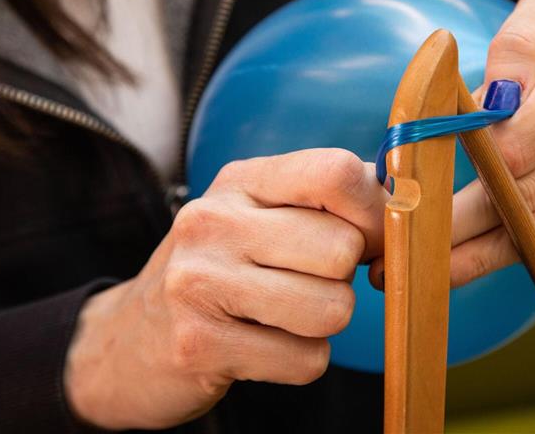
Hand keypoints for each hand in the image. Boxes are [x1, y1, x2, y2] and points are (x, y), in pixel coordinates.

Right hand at [64, 149, 387, 429]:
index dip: (373, 213)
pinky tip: (261, 347)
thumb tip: (406, 198)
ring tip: (282, 316)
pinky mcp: (197, 343)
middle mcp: (214, 219)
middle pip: (343, 249)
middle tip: (306, 284)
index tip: (364, 240)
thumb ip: (329, 200)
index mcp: (242, 180)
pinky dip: (300, 362)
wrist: (128, 339)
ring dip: (323, 324)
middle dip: (343, 279)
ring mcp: (200, 281)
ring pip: (333, 309)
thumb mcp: (261, 215)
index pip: (337, 172)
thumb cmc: (221, 270)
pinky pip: (307, 360)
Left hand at [403, 0, 534, 286]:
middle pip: (529, 200)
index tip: (415, 189)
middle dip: (462, 231)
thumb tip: (486, 101)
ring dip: (495, 257)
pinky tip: (512, 257)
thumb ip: (516, 45)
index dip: (461, 176)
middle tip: (408, 249)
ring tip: (442, 270)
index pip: (517, 149)